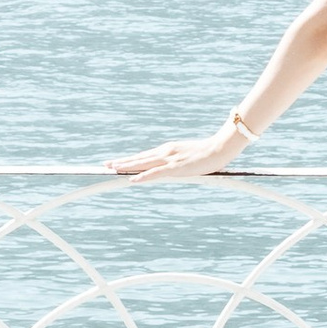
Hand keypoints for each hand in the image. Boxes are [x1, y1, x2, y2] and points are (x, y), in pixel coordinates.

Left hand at [105, 122, 244, 181]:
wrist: (220, 148)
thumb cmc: (208, 154)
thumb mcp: (189, 158)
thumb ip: (179, 164)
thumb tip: (174, 170)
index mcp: (168, 150)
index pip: (144, 155)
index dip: (130, 159)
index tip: (117, 161)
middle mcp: (165, 152)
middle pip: (139, 157)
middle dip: (122, 161)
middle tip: (106, 164)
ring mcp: (169, 158)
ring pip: (143, 163)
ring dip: (127, 166)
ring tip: (112, 168)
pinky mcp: (176, 167)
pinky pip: (155, 173)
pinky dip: (143, 176)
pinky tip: (132, 179)